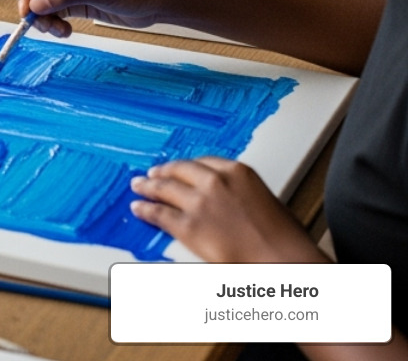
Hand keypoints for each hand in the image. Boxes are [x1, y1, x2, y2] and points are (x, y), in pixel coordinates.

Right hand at [14, 0, 168, 36]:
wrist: (162, 0)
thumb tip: (34, 4)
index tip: (27, 9)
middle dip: (34, 6)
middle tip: (43, 25)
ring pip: (40, 1)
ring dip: (44, 18)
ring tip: (59, 31)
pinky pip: (53, 11)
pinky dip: (54, 23)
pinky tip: (66, 31)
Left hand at [130, 158, 326, 263]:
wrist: (283, 261)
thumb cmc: (284, 238)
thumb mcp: (264, 201)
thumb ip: (240, 194)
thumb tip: (227, 201)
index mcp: (237, 172)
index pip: (202, 163)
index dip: (185, 167)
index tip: (178, 168)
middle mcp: (214, 181)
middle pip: (179, 171)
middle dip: (163, 172)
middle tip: (152, 173)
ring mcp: (199, 202)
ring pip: (164, 189)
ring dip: (148, 187)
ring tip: (138, 186)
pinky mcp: (188, 225)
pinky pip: (159, 214)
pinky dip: (146, 210)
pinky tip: (139, 208)